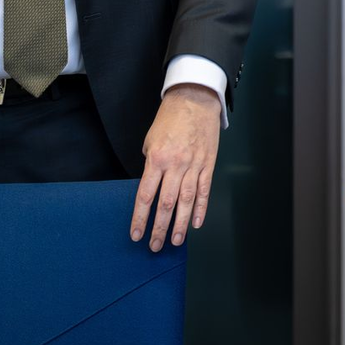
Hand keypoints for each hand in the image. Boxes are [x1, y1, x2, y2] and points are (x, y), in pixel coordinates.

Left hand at [130, 83, 221, 250]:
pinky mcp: (208, 163)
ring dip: (180, 223)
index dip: (140, 218)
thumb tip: (152, 187)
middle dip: (159, 228)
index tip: (136, 235)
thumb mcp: (151, 140)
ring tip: (175, 241)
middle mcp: (176, 164)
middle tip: (155, 246)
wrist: (196, 98)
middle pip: (166, 203)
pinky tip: (195, 223)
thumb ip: (151, 165)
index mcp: (157, 159)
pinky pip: (204, 189)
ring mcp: (194, 164)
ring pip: (186, 200)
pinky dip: (200, 208)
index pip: (145, 195)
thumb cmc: (170, 118)